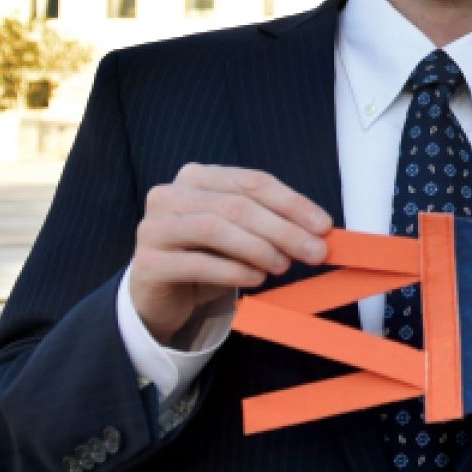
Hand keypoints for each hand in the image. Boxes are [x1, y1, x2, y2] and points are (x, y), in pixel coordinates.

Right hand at [129, 163, 331, 345]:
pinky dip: (233, 271)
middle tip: (315, 252)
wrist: (162, 295)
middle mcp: (171, 194)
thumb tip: (318, 232)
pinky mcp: (147, 262)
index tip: (324, 226)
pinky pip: (197, 263)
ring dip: (259, 248)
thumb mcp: (241, 233)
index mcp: (198, 177)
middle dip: (283, 229)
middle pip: (238, 205)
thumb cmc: (208, 256)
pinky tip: (256, 279)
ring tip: (283, 266)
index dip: (293, 203)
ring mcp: (154, 227)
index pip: (254, 182)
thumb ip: (272, 224)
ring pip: (215, 228)